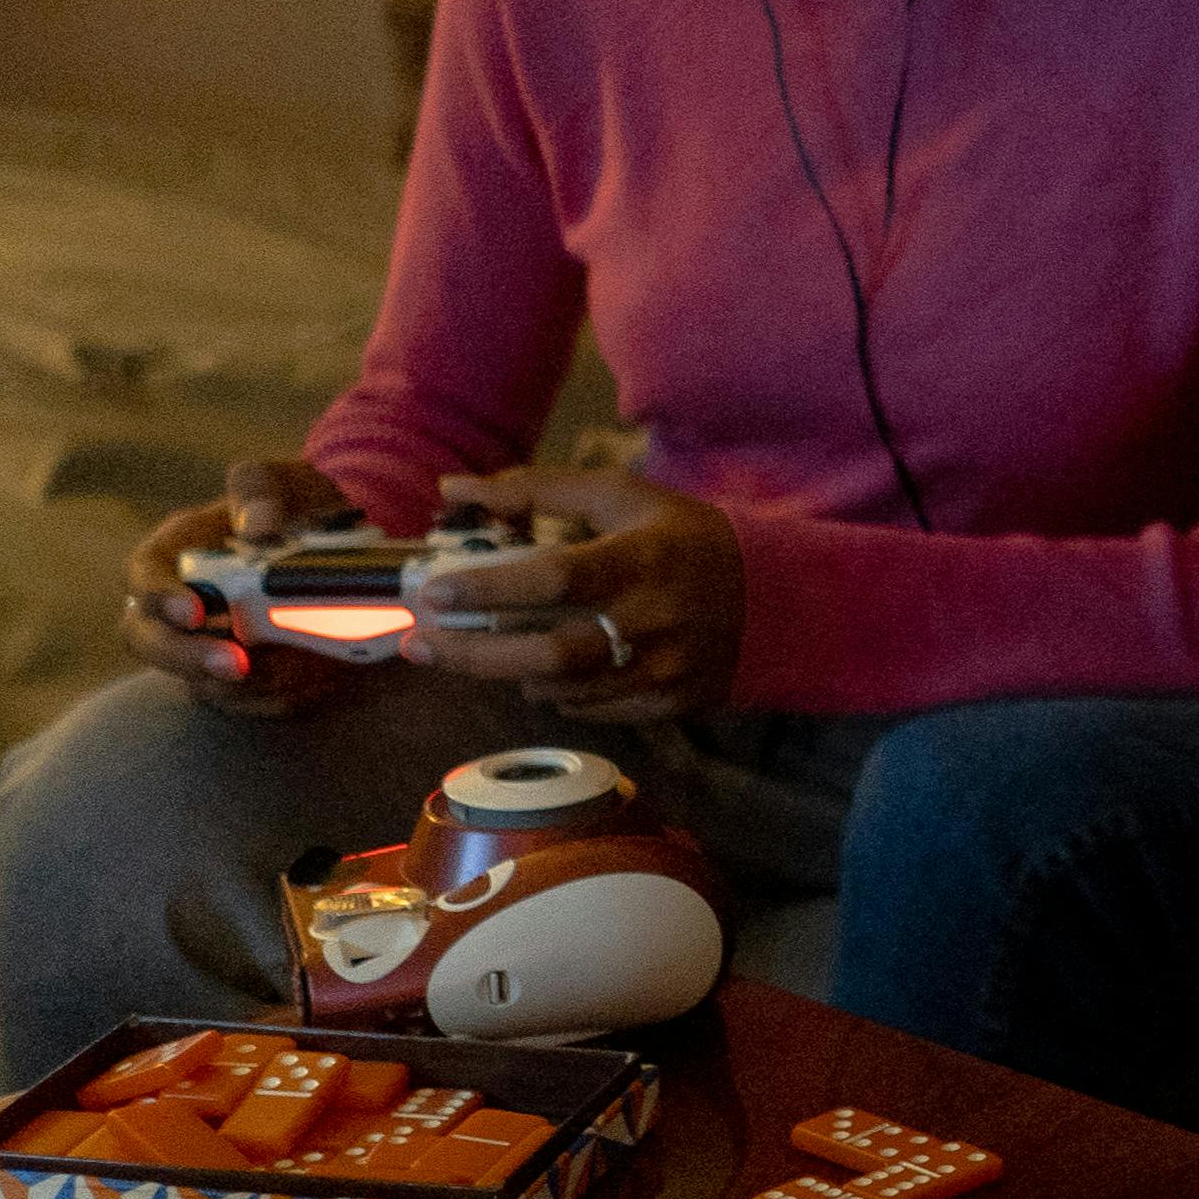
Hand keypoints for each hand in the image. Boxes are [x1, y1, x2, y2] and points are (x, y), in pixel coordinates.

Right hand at [116, 456, 360, 712]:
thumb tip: (258, 526)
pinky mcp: (244, 674)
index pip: (141, 579)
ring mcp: (208, 642)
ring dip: (236, 686)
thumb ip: (260, 491)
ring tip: (289, 674)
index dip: (157, 598)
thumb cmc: (293, 502)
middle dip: (187, 658)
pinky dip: (272, 699)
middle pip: (149, 641)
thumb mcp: (280, 481)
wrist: (337, 539)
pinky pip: (243, 701)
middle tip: (237, 664)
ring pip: (196, 681)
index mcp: (174, 552)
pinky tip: (311, 686)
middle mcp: (180, 604)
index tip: (193, 611)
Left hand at [406, 464, 745, 720]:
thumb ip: (537, 490)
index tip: (435, 591)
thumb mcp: (622, 496)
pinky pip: (589, 709)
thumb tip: (453, 490)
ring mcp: (663, 672)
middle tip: (421, 643)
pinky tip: (537, 670)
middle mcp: (653, 622)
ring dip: (507, 672)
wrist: (778, 598)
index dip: (491, 587)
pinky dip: (552, 692)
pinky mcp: (669, 705)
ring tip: (474, 651)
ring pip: (562, 689)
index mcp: (641, 560)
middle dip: (472, 654)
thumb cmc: (685, 537)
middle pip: (547, 654)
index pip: (556, 578)